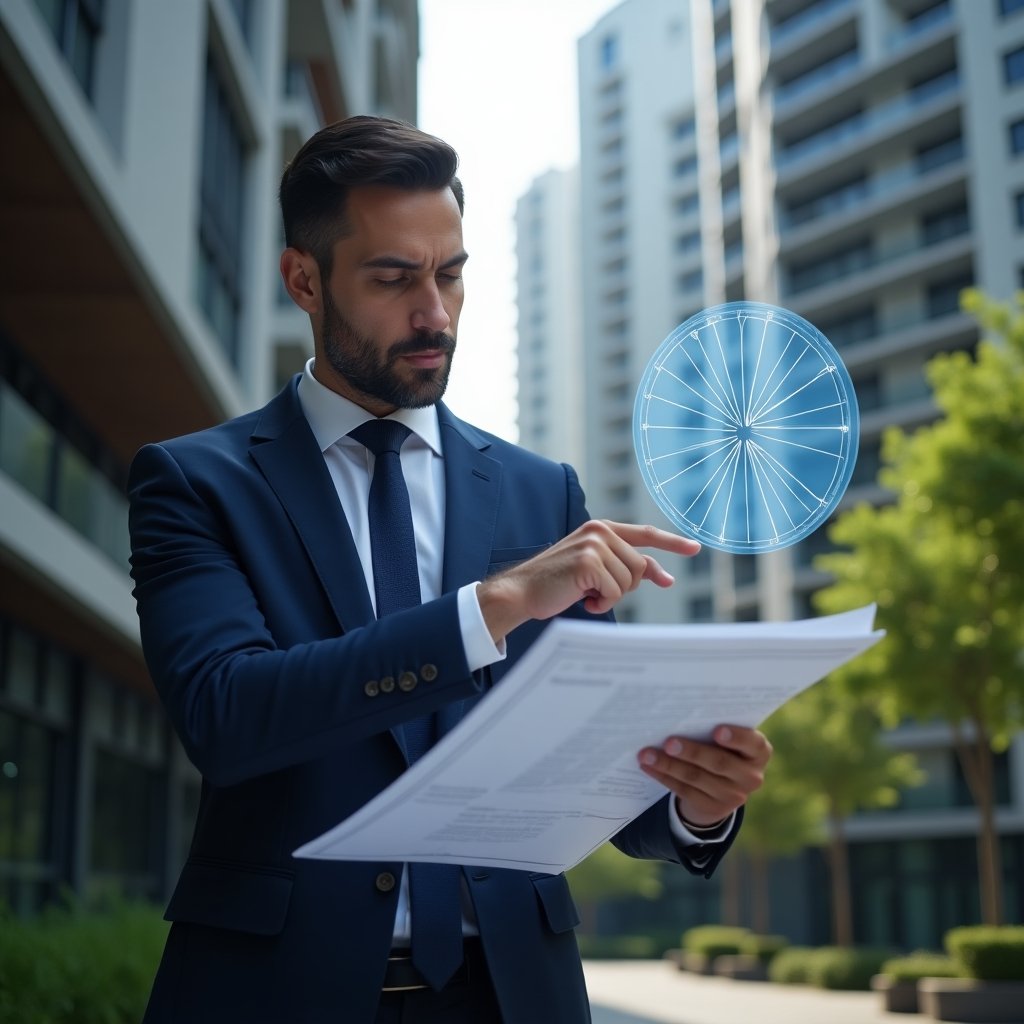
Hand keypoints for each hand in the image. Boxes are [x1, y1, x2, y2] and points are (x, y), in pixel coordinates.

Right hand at [476, 520, 700, 641]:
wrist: (522, 591)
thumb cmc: (558, 584)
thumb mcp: (597, 571)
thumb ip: (627, 566)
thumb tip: (664, 576)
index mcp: (602, 529)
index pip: (645, 534)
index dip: (672, 543)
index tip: (695, 548)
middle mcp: (600, 531)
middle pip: (640, 567)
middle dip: (624, 587)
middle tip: (595, 591)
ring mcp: (595, 544)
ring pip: (630, 581)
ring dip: (610, 596)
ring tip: (584, 593)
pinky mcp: (588, 561)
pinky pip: (615, 591)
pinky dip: (601, 603)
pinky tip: (581, 598)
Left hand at [637, 725, 771, 827]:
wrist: (723, 786)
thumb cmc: (723, 747)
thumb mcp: (729, 740)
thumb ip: (716, 729)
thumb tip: (679, 716)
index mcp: (759, 753)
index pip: (753, 744)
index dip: (736, 737)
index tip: (717, 730)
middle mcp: (751, 777)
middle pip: (719, 763)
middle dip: (692, 752)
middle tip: (669, 742)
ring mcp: (733, 796)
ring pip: (696, 778)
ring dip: (668, 765)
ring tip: (647, 754)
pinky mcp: (712, 807)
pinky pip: (684, 790)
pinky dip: (663, 776)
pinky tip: (648, 766)